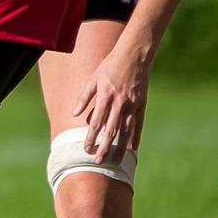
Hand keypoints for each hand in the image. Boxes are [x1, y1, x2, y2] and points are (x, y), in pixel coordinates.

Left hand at [73, 44, 151, 159]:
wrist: (134, 55)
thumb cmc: (110, 66)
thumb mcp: (93, 78)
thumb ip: (84, 96)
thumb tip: (74, 114)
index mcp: (105, 96)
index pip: (96, 123)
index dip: (91, 137)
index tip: (86, 149)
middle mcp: (119, 103)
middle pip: (111, 130)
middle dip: (105, 147)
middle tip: (99, 162)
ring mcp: (132, 104)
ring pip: (126, 130)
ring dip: (121, 147)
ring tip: (117, 161)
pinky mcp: (142, 104)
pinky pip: (139, 123)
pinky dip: (136, 136)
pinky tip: (134, 148)